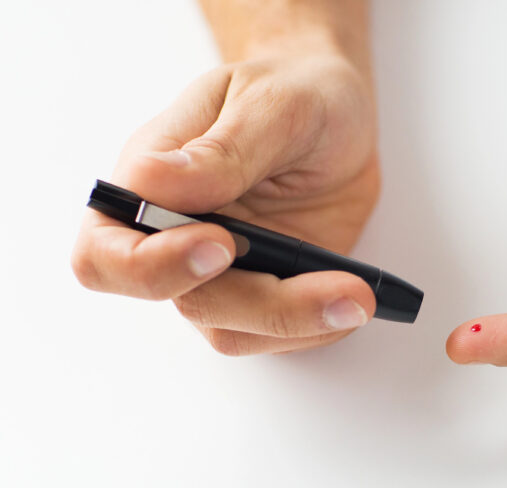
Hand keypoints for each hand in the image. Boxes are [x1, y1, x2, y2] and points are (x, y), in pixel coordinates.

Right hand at [72, 52, 379, 354]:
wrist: (337, 112)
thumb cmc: (293, 91)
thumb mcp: (270, 103)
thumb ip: (220, 151)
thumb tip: (153, 184)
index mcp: (151, 183)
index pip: (107, 254)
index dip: (153, 267)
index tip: (222, 243)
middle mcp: (177, 238)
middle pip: (188, 304)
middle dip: (266, 306)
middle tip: (343, 289)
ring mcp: (224, 273)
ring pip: (235, 330)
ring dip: (301, 322)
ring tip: (360, 295)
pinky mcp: (268, 291)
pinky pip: (279, 336)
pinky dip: (320, 328)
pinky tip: (355, 298)